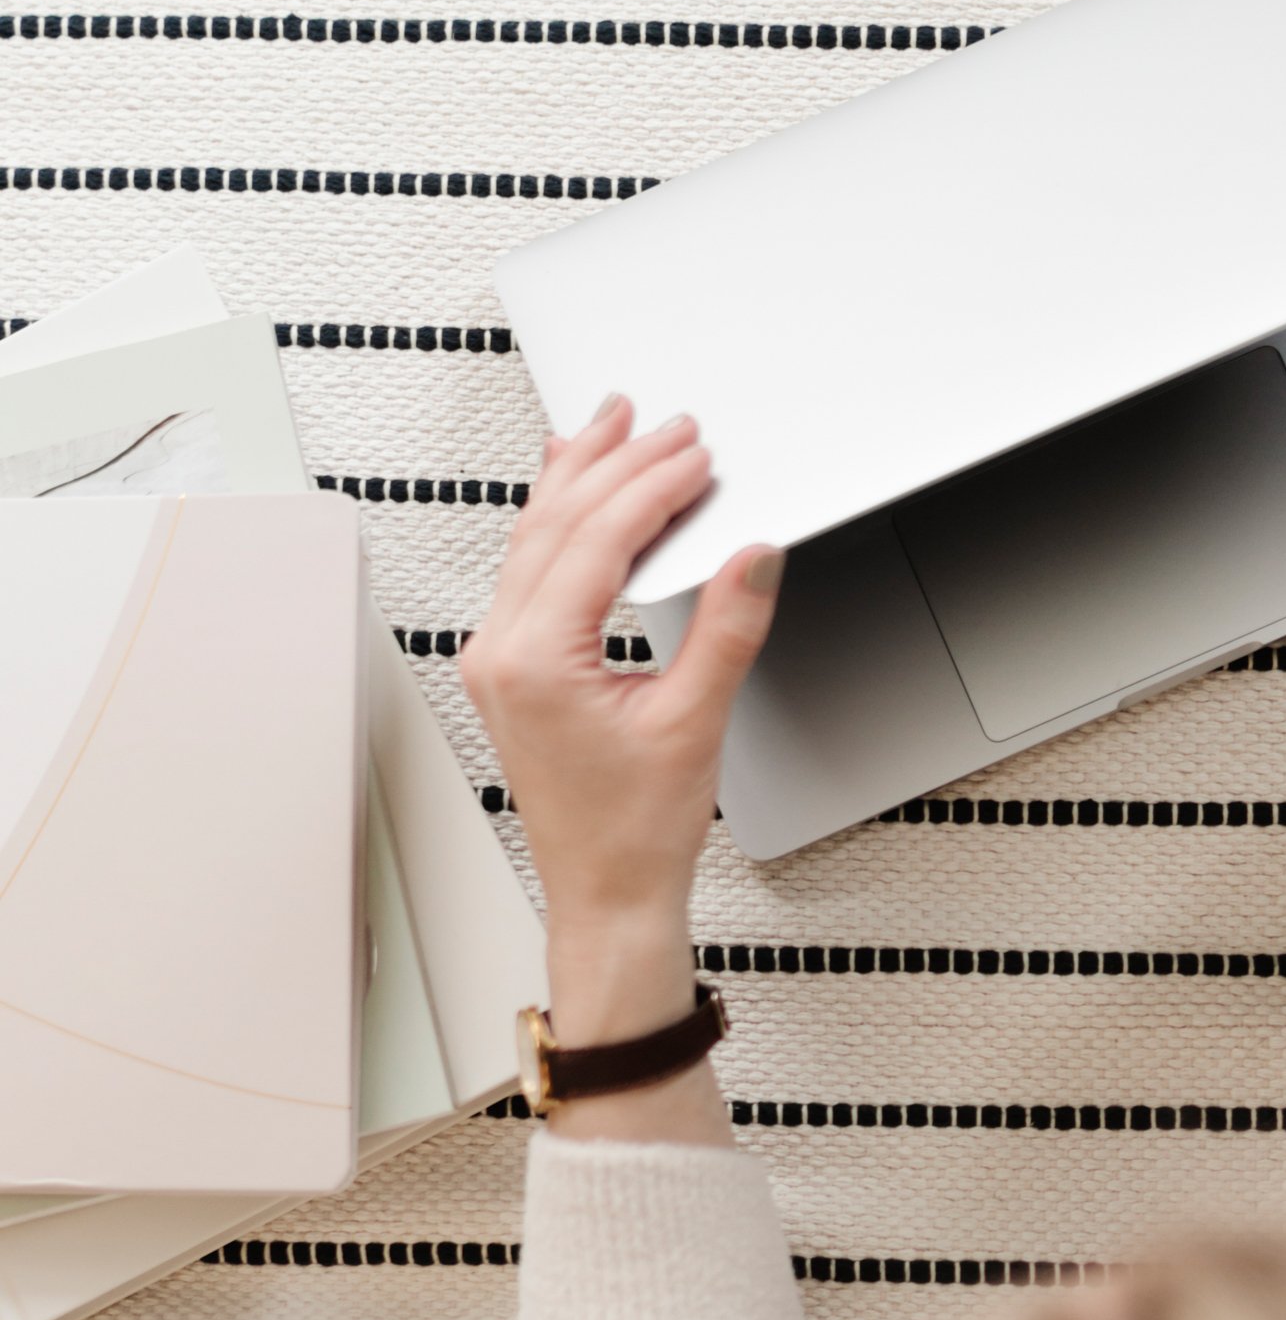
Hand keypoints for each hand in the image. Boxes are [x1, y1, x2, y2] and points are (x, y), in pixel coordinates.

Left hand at [461, 397, 782, 1135]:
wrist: (607, 894)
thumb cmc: (636, 832)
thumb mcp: (694, 722)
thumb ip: (725, 628)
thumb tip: (752, 557)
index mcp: (536, 661)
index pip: (596, 542)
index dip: (651, 488)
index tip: (695, 455)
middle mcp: (502, 652)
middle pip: (556, 525)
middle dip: (614, 465)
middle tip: (664, 424)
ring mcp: (498, 658)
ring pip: (533, 540)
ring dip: (578, 479)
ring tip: (612, 427)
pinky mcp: (511, 668)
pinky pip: (527, 570)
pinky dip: (558, 522)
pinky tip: (571, 491)